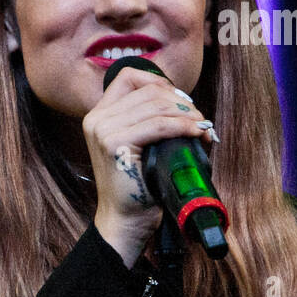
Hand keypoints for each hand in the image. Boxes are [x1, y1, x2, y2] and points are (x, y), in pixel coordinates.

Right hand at [81, 66, 213, 266]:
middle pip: (147, 90)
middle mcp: (96, 119)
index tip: (180, 101)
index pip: (128, 77)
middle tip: (199, 119)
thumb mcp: (138, 144)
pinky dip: (182, 126)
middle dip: (180, 101)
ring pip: (156, 106)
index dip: (159, 83)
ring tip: (201, 127)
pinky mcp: (114, 144)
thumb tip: (184, 102)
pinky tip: (196, 133)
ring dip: (186, 114)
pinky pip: (158, 125)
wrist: (125, 218)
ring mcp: (103, 131)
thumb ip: (147, 119)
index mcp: (98, 115)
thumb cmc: (138, 184)